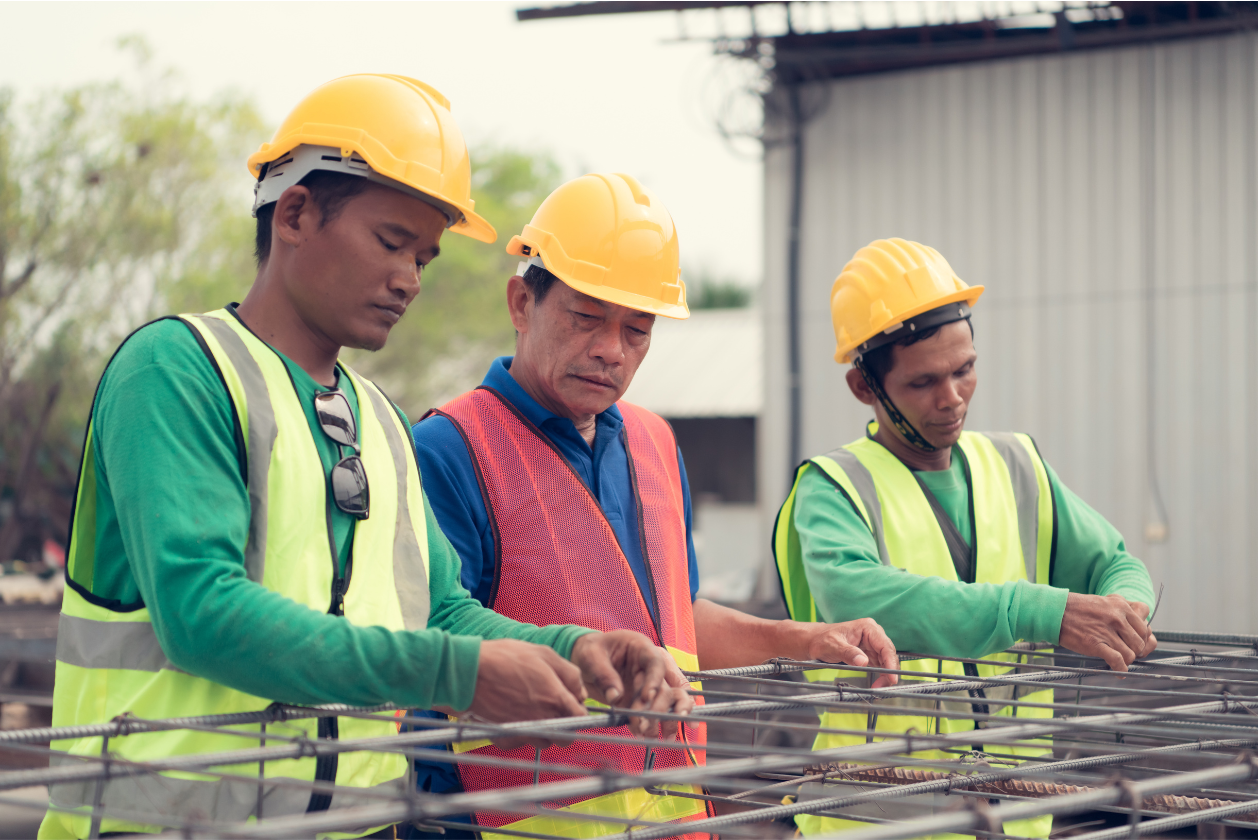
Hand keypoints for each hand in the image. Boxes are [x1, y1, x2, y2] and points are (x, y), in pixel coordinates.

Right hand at [452, 639, 588, 748]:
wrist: (470, 672)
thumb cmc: (506, 658)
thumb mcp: (544, 654)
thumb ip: (570, 674)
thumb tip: (580, 692)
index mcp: (555, 699)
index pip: (581, 719)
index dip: (579, 712)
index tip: (573, 705)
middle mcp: (543, 719)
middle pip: (566, 737)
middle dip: (566, 726)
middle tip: (556, 710)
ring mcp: (525, 729)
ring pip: (545, 742)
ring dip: (546, 731)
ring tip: (534, 711)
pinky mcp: (508, 735)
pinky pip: (524, 741)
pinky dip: (525, 733)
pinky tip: (518, 715)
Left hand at [569, 630, 694, 737]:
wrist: (585, 660)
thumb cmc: (591, 650)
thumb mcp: (591, 655)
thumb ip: (604, 674)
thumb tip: (615, 697)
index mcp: (642, 649)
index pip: (656, 663)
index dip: (655, 681)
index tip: (647, 698)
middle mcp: (651, 667)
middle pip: (667, 686)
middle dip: (660, 708)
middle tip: (645, 725)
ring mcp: (649, 685)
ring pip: (670, 702)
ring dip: (669, 719)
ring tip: (662, 737)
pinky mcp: (644, 701)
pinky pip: (655, 714)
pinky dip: (655, 726)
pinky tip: (649, 737)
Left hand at [805, 617, 899, 688]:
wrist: (814, 642)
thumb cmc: (821, 640)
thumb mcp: (832, 646)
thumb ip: (848, 653)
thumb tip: (863, 661)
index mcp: (867, 627)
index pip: (885, 645)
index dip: (891, 662)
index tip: (892, 677)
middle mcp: (873, 634)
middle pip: (889, 654)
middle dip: (889, 671)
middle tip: (883, 686)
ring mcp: (872, 643)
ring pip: (886, 660)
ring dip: (885, 674)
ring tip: (878, 686)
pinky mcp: (869, 653)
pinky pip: (880, 664)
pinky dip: (880, 674)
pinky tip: (877, 682)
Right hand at [1059, 593, 1157, 671]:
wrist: (1054, 611)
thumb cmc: (1078, 608)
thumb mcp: (1104, 601)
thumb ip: (1123, 609)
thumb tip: (1142, 622)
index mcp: (1120, 605)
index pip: (1145, 625)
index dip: (1143, 635)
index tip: (1135, 639)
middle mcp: (1117, 618)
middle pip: (1140, 642)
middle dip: (1135, 649)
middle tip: (1126, 651)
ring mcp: (1107, 631)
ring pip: (1131, 654)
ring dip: (1126, 659)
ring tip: (1119, 659)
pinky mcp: (1096, 644)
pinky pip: (1117, 661)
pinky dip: (1120, 669)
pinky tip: (1118, 671)